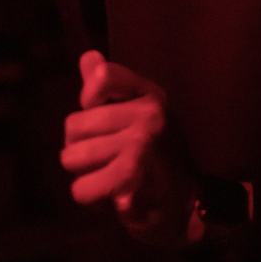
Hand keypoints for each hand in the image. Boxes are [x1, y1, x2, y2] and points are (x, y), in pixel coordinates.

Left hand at [60, 50, 198, 246]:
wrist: (189, 204)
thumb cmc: (157, 153)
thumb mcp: (138, 111)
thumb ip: (110, 85)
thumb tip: (88, 57)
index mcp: (148, 94)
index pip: (102, 76)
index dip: (89, 97)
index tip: (100, 114)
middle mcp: (147, 116)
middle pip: (73, 125)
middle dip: (80, 147)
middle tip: (107, 159)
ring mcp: (141, 149)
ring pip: (72, 159)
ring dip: (83, 174)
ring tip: (108, 177)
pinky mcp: (132, 185)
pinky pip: (84, 188)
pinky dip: (93, 196)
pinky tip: (113, 197)